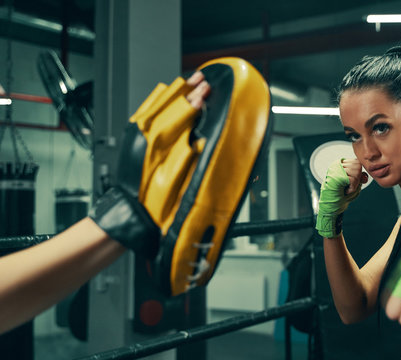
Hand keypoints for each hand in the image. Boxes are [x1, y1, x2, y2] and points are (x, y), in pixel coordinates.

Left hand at [90, 73, 209, 258]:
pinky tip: (165, 91)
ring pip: (156, 103)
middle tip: (204, 80)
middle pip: (170, 103)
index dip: (196, 101)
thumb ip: (188, 157)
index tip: (208, 92)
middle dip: (189, 90)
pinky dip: (156, 98)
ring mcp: (136, 133)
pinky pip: (144, 109)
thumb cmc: (153, 203)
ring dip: (174, 90)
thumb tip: (200, 138)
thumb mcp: (176, 182)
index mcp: (158, 144)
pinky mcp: (132, 137)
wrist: (129, 213)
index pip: (182, 113)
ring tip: (189, 80)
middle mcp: (144, 134)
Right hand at [315, 158, 367, 237]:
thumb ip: (360, 177)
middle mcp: (336, 165)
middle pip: (357, 165)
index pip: (356, 162)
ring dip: (354, 184)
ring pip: (356, 171)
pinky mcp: (337, 176)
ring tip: (346, 189)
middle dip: (357, 178)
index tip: (351, 182)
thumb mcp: (355, 184)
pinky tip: (346, 191)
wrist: (333, 206)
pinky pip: (353, 179)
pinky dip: (352, 188)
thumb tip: (364, 175)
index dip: (358, 173)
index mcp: (340, 164)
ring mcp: (336, 170)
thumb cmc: (343, 195)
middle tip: (348, 186)